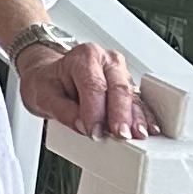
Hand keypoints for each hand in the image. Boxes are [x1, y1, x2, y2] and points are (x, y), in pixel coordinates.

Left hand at [16, 37, 152, 141]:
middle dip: (121, 115)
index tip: (95, 132)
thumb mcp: (44, 95)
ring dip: (136, 118)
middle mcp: (107, 61)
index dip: (96, 111)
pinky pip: (139, 102)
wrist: (51, 76)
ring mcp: (121, 73)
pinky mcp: (128, 87)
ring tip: (137, 136)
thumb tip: (83, 126)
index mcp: (85, 56)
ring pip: (132, 95)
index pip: (94, 85)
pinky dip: (144, 116)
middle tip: (121, 136)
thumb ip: (63, 111)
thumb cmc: (48, 82)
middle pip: (118, 88)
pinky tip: (148, 129)